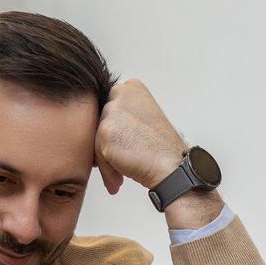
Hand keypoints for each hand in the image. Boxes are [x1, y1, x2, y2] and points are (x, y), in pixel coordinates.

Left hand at [93, 79, 189, 195]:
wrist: (170, 166)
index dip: (115, 131)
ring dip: (107, 159)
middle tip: (123, 162)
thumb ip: (122, 115)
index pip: (108, 109)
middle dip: (108, 145)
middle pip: (100, 123)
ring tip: (122, 172)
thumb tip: (99, 127)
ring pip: (96, 138)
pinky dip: (106, 168)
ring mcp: (112, 110)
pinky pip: (96, 152)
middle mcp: (121, 93)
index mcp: (132, 87)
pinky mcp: (105, 130)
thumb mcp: (143, 118)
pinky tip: (120, 177)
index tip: (124, 145)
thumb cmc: (160, 148)